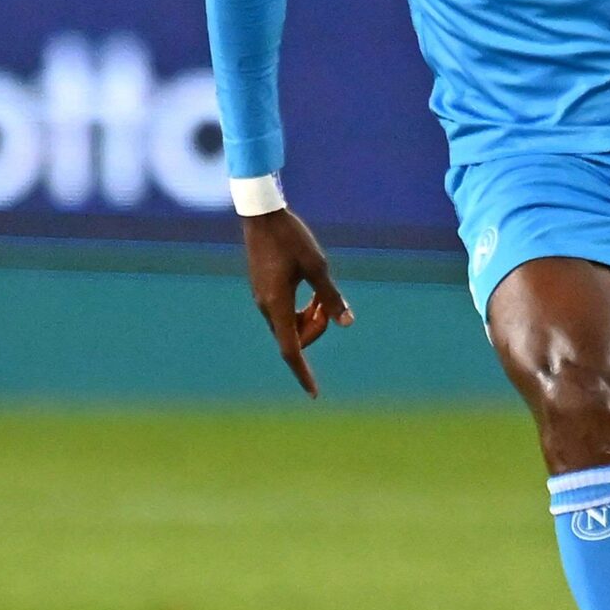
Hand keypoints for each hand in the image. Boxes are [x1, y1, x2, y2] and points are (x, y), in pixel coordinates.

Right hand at [241, 209, 352, 396]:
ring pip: (289, 326)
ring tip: (321, 294)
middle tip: (328, 302)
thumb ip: (331, 296)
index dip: (303, 373)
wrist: (261, 216)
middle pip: (294, 338)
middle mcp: (266, 307)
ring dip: (310, 318)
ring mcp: (262, 299)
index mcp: (277, 305)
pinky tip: (311, 291)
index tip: (314, 393)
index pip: (291, 350)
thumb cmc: (290, 238)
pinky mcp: (263, 290)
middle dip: (317, 328)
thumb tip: (347, 322)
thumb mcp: (317, 266)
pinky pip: (283, 313)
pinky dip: (300, 310)